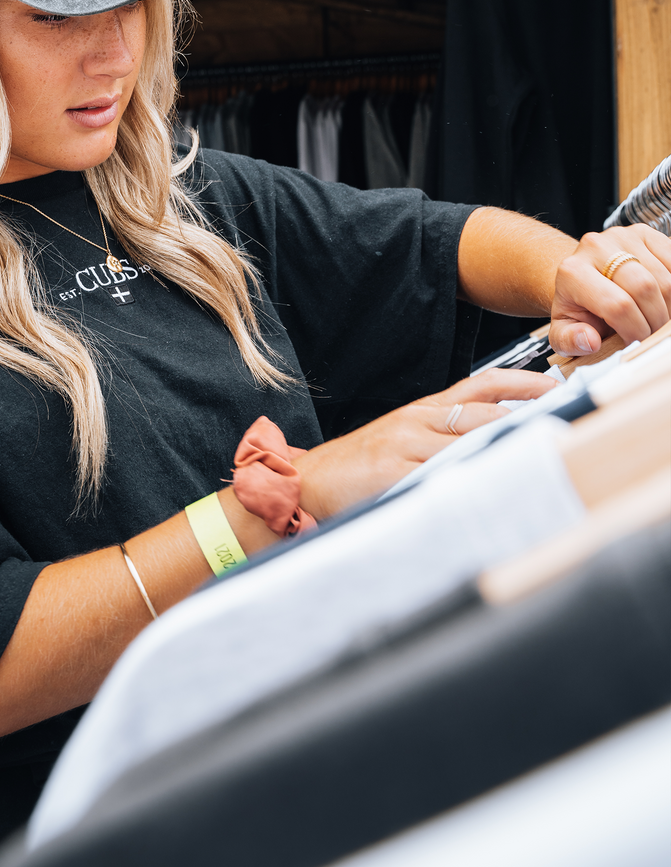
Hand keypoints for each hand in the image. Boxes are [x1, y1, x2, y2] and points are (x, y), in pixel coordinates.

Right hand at [296, 368, 555, 518]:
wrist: (306, 481)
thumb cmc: (355, 467)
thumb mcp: (401, 442)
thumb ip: (440, 440)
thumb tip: (490, 446)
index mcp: (421, 411)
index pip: (479, 386)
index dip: (519, 383)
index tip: (554, 385)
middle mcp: (416, 420)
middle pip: (481, 411)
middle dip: (524, 416)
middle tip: (561, 422)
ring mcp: (404, 445)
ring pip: (467, 439)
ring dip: (506, 444)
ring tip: (543, 449)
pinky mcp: (393, 472)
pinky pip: (440, 472)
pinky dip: (470, 477)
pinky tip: (494, 483)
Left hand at [549, 226, 670, 355]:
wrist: (581, 276)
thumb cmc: (577, 306)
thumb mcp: (563, 331)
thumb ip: (570, 340)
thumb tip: (590, 341)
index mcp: (572, 272)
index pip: (617, 305)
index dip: (635, 330)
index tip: (636, 342)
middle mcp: (595, 246)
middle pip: (645, 287)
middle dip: (655, 319)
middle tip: (652, 333)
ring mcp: (622, 235)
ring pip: (665, 278)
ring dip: (669, 306)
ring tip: (657, 318)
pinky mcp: (644, 232)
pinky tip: (664, 301)